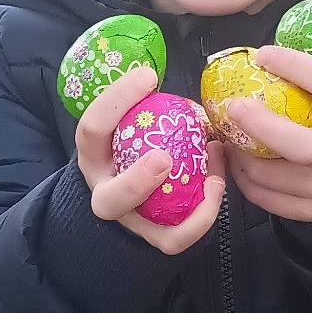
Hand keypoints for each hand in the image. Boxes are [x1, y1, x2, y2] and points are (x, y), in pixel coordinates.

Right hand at [73, 63, 227, 253]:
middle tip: (164, 158)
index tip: (148, 77)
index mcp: (94, 155)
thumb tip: (157, 75)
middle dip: (139, 182)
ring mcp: (131, 218)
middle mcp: (107, 191)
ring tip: (213, 176)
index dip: (117, 101)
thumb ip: (138, 106)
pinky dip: (203, 216)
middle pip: (112, 199)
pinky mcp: (156, 236)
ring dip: (184, 206)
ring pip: (150, 228)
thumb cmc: (130, 145)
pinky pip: (178, 237)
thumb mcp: (124, 121)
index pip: (93, 128)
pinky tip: (217, 185)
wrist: (126, 192)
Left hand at [222, 0, 311, 221]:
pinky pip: (270, 200)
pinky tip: (234, 158)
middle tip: (233, 105)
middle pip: (304, 147)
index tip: (264, 52)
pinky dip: (246, 180)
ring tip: (225, 132)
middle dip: (265, 127)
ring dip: (244, 155)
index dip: (297, 67)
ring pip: (279, 177)